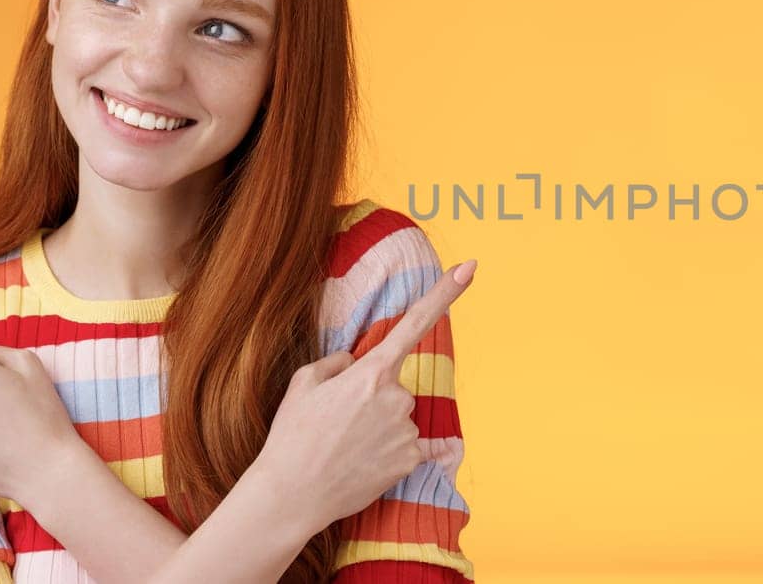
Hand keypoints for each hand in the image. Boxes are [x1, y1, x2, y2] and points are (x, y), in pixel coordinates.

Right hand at [252, 258, 476, 531]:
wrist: (292, 494)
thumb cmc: (293, 436)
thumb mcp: (302, 383)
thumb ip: (336, 362)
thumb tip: (356, 362)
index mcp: (371, 372)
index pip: (415, 323)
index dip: (446, 293)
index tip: (470, 268)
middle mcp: (396, 397)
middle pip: (395, 388)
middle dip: (373, 400)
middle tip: (339, 424)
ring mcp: (407, 430)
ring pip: (401, 418)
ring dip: (381, 428)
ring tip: (345, 447)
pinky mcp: (411, 460)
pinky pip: (412, 447)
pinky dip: (395, 453)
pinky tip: (366, 463)